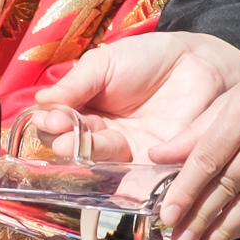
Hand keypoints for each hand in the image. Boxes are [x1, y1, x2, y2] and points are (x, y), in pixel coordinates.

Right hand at [29, 32, 239, 165]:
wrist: (198, 63)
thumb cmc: (149, 58)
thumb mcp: (106, 63)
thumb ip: (77, 83)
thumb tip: (41, 101)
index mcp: (87, 110)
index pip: (61, 124)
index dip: (53, 123)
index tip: (51, 118)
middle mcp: (102, 136)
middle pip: (75, 148)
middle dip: (65, 143)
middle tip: (62, 136)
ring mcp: (126, 154)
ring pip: (98, 164)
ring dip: (85, 158)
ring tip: (75, 147)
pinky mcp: (151, 167)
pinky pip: (131, 180)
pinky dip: (117, 180)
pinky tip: (107, 172)